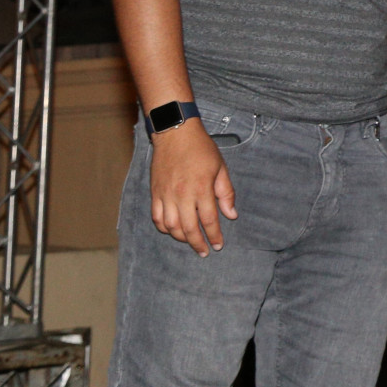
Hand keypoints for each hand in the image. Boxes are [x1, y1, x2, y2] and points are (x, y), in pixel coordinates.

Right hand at [148, 120, 236, 254]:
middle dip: (198, 243)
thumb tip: (231, 215)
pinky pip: (157, 218)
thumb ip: (226, 193)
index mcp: (201, 188)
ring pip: (171, 227)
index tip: (218, 245)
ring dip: (181, 238)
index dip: (214, 235)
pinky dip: (164, 228)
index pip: (209, 220)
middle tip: (204, 252)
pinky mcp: (155, 193)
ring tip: (190, 241)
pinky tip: (172, 231)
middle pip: (189, 228)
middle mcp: (182, 195)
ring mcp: (166, 195)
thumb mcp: (220, 168)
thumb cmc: (201, 149)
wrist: (176, 134)